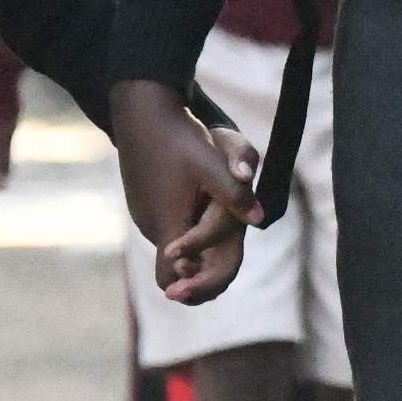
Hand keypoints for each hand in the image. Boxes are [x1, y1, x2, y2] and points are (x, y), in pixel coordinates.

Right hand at [109, 80, 255, 303]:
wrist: (141, 110)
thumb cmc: (178, 137)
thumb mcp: (211, 164)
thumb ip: (235, 194)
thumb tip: (260, 219)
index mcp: (168, 223)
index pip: (172, 277)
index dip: (192, 287)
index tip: (202, 290)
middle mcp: (152, 225)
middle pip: (171, 270)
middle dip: (195, 278)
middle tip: (210, 285)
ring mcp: (145, 214)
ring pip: (169, 248)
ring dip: (190, 255)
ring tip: (208, 262)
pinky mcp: (144, 203)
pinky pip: (165, 228)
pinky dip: (181, 235)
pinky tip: (198, 225)